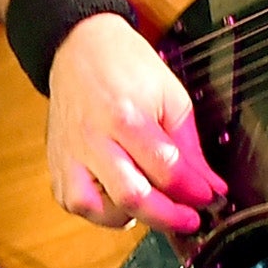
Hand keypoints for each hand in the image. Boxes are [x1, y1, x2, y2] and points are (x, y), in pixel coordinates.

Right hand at [43, 11, 226, 234]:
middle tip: (191, 220)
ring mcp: (70, 155)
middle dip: (168, 216)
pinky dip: (101, 212)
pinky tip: (120, 201)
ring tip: (153, 205)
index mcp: (125, 116)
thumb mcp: (171, 94)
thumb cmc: (126, 66)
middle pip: (131, 196)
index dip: (192, 189)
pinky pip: (76, 205)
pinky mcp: (56, 165)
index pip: (164, 167)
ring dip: (131, 217)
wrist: (79, 46)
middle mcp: (93, 139)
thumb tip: (208, 183)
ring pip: (97, 209)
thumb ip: (188, 144)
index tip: (210, 197)